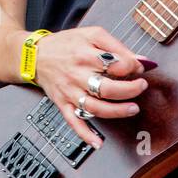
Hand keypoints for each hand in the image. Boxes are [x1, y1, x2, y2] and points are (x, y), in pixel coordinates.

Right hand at [31, 26, 150, 149]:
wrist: (35, 55)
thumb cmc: (65, 44)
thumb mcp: (92, 34)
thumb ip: (117, 46)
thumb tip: (141, 60)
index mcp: (86, 54)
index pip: (116, 64)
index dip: (133, 66)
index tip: (139, 67)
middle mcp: (77, 75)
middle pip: (107, 88)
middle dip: (129, 90)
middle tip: (141, 86)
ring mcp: (70, 92)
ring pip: (95, 107)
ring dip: (116, 111)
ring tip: (133, 109)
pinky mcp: (63, 104)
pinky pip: (74, 122)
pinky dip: (86, 134)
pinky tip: (98, 142)